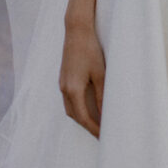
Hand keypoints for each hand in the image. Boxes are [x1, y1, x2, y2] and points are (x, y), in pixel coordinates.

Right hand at [59, 21, 105, 138]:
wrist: (77, 30)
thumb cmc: (90, 50)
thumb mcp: (100, 74)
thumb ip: (101, 96)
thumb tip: (105, 115)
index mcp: (72, 90)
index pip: (83, 118)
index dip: (93, 129)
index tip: (104, 137)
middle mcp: (64, 89)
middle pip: (74, 116)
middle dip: (87, 126)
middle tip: (102, 134)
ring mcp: (62, 83)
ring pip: (70, 108)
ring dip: (81, 117)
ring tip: (96, 122)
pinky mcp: (63, 77)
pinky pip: (68, 98)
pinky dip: (77, 107)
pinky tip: (87, 106)